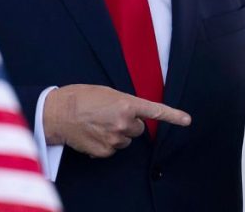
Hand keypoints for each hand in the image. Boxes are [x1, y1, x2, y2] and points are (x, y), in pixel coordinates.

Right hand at [42, 84, 190, 157]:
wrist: (57, 114)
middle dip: (128, 124)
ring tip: (97, 124)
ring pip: (125, 140)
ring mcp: (115, 139)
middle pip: (138, 128)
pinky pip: (112, 149)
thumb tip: (131, 114)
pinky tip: (92, 134)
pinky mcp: (105, 151)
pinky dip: (105, 143)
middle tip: (109, 116)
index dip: (173, 116)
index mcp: (126, 104)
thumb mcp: (105, 92)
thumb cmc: (79, 98)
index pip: (155, 111)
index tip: (187, 120)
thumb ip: (123, 102)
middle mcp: (124, 122)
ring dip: (116, 134)